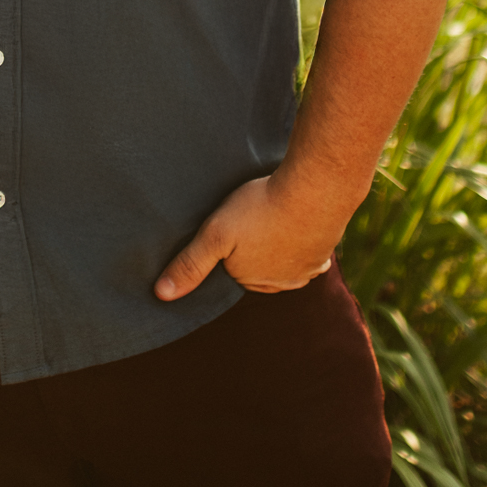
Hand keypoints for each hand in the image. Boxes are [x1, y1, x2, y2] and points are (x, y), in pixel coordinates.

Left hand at [154, 173, 340, 300]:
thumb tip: (161, 295)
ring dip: (281, 246)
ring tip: (274, 219)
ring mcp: (308, 270)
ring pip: (287, 261)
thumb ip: (190, 263)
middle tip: (253, 221)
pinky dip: (304, 239)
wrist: (314, 191)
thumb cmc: (261, 208)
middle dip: (256, 251)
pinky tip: (298, 222)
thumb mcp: (215, 233)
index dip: (230, 248)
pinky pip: (311, 251)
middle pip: (261, 268)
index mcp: (253, 281)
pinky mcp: (325, 252)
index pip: (234, 269)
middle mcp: (283, 283)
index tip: (232, 227)